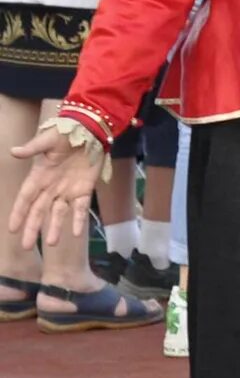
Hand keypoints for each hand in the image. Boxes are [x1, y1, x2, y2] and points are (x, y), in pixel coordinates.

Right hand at [7, 131, 101, 247]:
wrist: (90, 131)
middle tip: (26, 246)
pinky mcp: (84, 190)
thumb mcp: (47, 140)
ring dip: (55, 228)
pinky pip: (80, 209)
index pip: (25, 198)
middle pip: (39, 211)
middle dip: (32, 228)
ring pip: (58, 214)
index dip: (19, 213)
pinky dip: (79, 221)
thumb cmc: (65, 133)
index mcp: (38, 176)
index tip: (12, 229)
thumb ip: (32, 149)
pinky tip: (77, 234)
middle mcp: (50, 187)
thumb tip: (13, 151)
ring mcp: (67, 190)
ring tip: (51, 244)